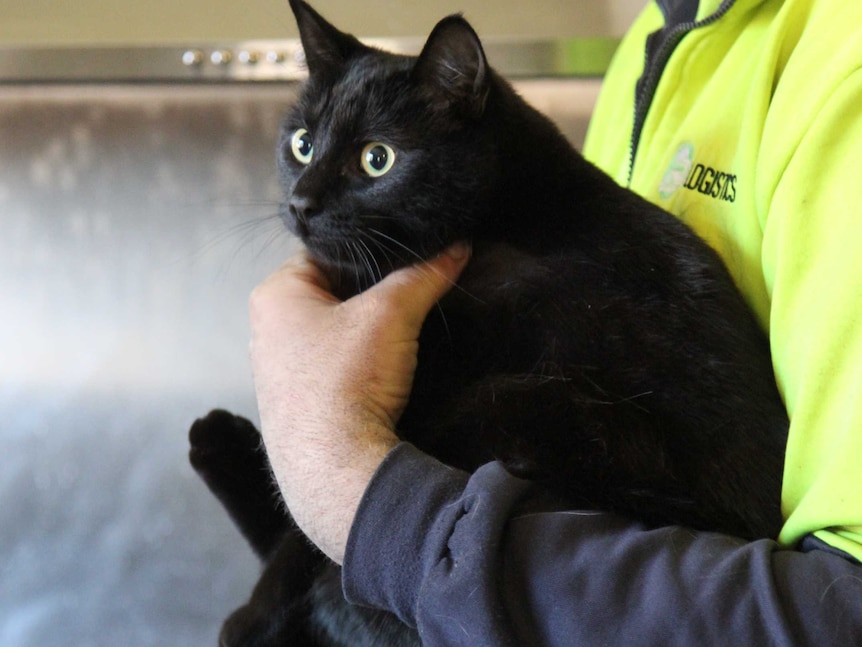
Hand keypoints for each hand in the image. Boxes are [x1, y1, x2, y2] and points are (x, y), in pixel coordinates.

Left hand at [249, 244, 470, 562]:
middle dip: (369, 294)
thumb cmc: (348, 380)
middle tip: (409, 290)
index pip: (325, 252)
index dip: (367, 253)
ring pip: (332, 332)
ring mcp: (277, 372)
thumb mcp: (392, 314)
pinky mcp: (296, 406)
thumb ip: (424, 274)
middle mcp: (265, 330)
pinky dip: (357, 365)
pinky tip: (385, 371)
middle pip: (330, 293)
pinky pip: (331, 368)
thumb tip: (456, 247)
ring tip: (401, 331)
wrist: (337, 469)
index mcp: (274, 296)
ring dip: (365, 333)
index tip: (404, 256)